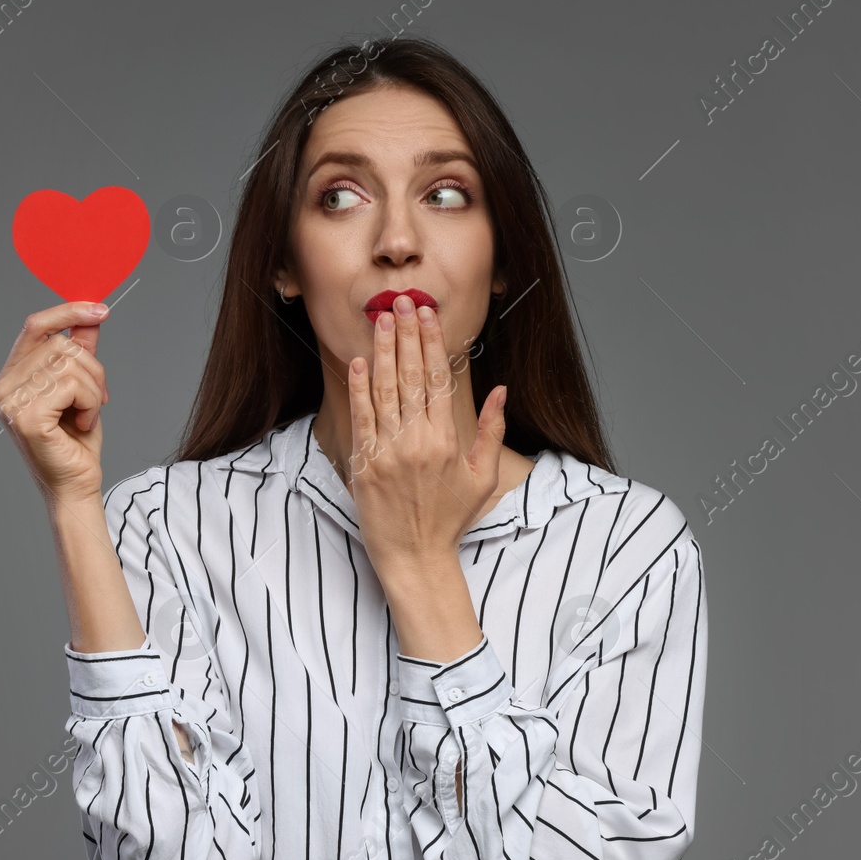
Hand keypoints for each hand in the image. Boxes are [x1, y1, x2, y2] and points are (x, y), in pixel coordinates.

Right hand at [0, 300, 111, 503]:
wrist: (75, 484)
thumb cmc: (75, 441)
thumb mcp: (82, 387)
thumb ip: (82, 351)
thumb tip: (92, 314)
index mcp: (12, 376)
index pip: (35, 326)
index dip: (68, 312)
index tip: (101, 309)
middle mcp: (3, 386)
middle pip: (61, 346)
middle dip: (93, 370)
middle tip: (97, 400)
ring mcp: (11, 401)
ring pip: (70, 364)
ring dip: (93, 391)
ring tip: (86, 415)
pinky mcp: (25, 417)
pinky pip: (72, 386)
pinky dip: (90, 404)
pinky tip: (82, 425)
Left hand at [347, 294, 507, 568]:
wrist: (415, 557)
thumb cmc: (449, 519)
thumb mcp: (482, 478)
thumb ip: (491, 432)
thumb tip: (501, 390)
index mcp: (447, 441)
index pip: (439, 379)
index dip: (433, 343)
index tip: (428, 315)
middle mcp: (418, 441)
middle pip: (413, 376)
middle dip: (407, 335)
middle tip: (402, 302)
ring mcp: (389, 452)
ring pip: (386, 390)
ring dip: (384, 351)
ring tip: (382, 319)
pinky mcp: (365, 464)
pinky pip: (362, 418)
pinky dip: (360, 388)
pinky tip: (360, 361)